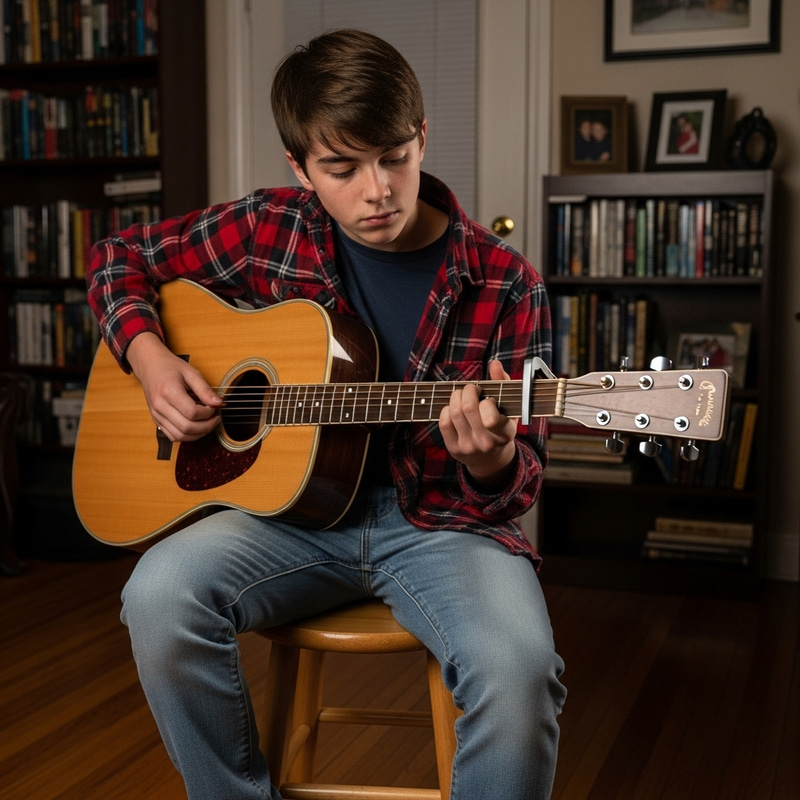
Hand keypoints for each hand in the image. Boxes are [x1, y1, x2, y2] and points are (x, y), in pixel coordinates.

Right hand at [126, 332, 223, 441]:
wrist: (150, 366)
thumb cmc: (170, 367)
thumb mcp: (191, 373)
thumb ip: (205, 390)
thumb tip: (218, 403)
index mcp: (168, 391)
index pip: (192, 413)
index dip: (208, 413)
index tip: (215, 407)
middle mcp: (159, 406)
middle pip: (186, 428)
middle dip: (206, 426)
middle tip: (215, 418)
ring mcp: (156, 415)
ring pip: (179, 436)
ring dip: (198, 434)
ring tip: (207, 423)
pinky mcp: (156, 420)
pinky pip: (172, 436)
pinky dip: (187, 436)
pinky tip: (196, 426)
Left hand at [438, 359, 517, 489]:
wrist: (491, 460)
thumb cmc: (501, 426)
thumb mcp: (509, 408)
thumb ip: (504, 383)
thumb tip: (494, 363)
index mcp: (504, 433)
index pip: (491, 417)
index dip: (486, 401)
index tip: (487, 397)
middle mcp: (486, 442)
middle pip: (468, 408)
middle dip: (468, 390)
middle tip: (472, 389)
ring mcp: (468, 446)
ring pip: (454, 412)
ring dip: (456, 396)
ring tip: (462, 395)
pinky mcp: (454, 448)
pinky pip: (443, 422)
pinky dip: (446, 409)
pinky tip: (454, 408)